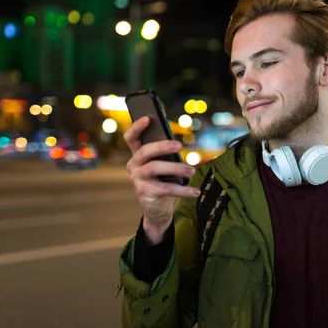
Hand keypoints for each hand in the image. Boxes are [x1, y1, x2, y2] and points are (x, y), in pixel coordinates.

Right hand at [124, 116, 200, 243]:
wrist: (158, 209)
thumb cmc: (164, 182)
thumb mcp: (165, 166)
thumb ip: (167, 155)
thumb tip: (177, 146)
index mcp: (138, 155)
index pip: (131, 138)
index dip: (137, 127)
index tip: (149, 117)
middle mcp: (134, 165)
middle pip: (145, 151)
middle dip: (162, 146)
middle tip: (179, 146)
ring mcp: (137, 179)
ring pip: (155, 168)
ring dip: (176, 168)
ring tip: (191, 171)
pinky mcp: (144, 192)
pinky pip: (166, 189)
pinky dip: (183, 190)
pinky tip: (195, 191)